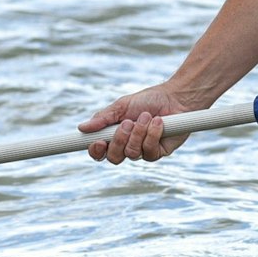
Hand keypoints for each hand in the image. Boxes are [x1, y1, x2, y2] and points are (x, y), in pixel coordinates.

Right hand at [80, 83, 195, 163]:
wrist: (175, 98)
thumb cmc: (148, 100)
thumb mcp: (122, 105)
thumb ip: (103, 118)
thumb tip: (82, 128)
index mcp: (115, 136)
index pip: (99, 151)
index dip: (96, 151)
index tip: (99, 142)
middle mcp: (127, 146)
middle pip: (114, 158)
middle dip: (119, 140)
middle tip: (128, 122)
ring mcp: (143, 151)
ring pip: (132, 154)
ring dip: (139, 134)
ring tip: (147, 116)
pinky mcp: (158, 152)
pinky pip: (149, 152)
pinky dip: (152, 135)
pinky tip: (158, 122)